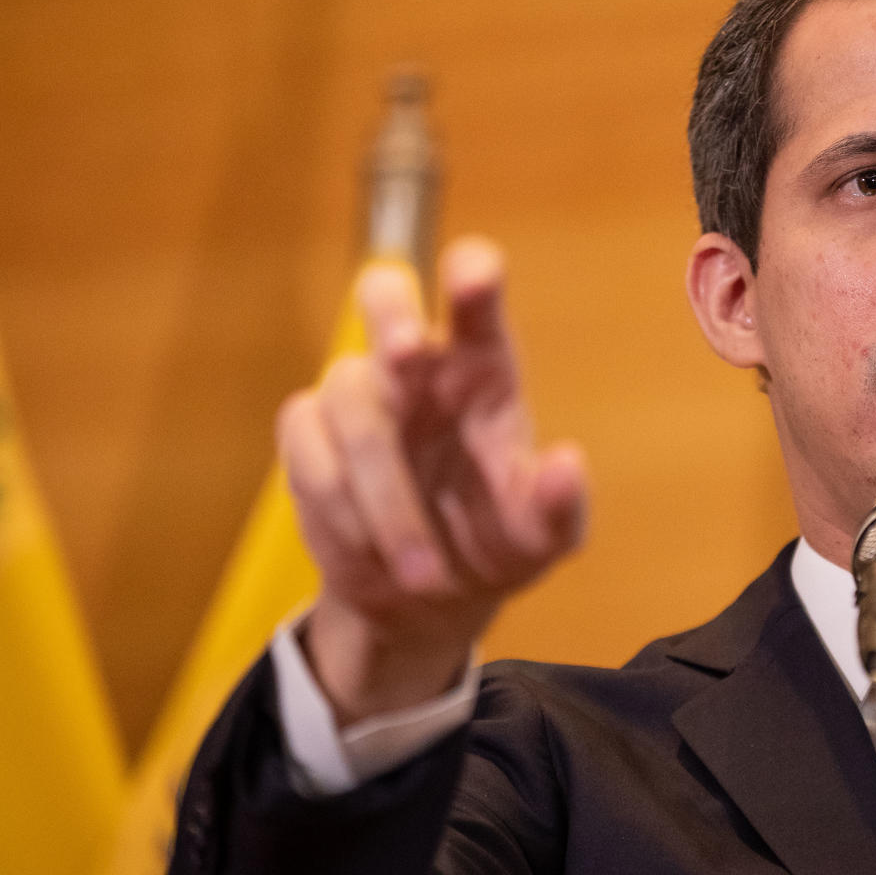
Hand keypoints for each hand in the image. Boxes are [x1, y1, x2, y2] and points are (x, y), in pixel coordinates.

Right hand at [279, 237, 587, 723]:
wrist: (426, 598)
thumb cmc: (495, 545)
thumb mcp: (542, 540)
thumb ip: (560, 507)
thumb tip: (567, 463)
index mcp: (484, 370)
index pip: (476, 300)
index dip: (472, 276)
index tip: (473, 278)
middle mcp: (417, 367)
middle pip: (383, 290)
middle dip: (390, 310)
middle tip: (404, 352)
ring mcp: (357, 394)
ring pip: (349, 397)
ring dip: (384, 494)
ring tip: (422, 573)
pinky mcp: (308, 433)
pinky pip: (308, 448)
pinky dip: (341, 508)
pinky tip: (372, 553)